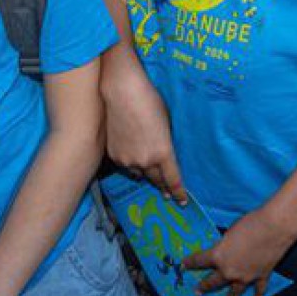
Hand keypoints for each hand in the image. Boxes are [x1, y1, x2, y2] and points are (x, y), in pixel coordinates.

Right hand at [102, 70, 186, 202]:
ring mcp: (128, 160)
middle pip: (156, 180)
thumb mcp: (167, 124)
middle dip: (163, 187)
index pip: (173, 180)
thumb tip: (164, 154)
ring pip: (139, 174)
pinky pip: (126, 165)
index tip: (182, 202)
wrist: (123, 93)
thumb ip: (166, 144)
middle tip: (166, 194)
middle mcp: (146, 161)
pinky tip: (132, 155)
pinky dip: (130, 163)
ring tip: (148, 172)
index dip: (178, 193)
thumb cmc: (150, 102)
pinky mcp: (114, 156)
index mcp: (164, 153)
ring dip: (145, 174)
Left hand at [189, 203, 296, 295]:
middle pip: (213, 282)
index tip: (183, 265)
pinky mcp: (261, 276)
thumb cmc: (251, 223)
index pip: (199, 261)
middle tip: (197, 291)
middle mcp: (229, 271)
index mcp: (218, 257)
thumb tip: (227, 249)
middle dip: (203, 287)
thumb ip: (226, 244)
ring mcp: (246, 277)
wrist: (274, 227)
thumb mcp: (231, 231)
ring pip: (234, 292)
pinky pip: (258, 290)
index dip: (190, 262)